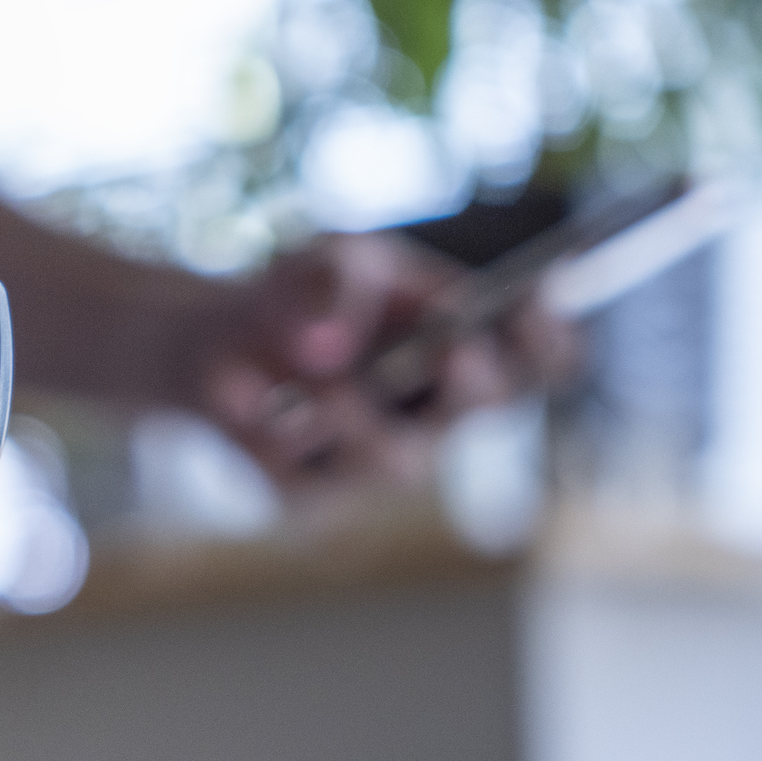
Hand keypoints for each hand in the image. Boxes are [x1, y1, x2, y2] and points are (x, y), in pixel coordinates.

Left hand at [198, 232, 576, 491]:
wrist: (212, 344)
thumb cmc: (299, 297)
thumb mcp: (321, 260)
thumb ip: (338, 280)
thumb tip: (325, 348)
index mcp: (467, 353)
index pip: (540, 358)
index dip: (549, 336)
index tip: (535, 299)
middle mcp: (436, 419)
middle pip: (486, 410)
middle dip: (476, 381)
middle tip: (456, 349)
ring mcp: (376, 465)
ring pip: (401, 463)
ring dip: (365, 418)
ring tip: (325, 386)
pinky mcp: (309, 500)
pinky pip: (306, 485)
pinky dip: (271, 433)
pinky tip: (238, 392)